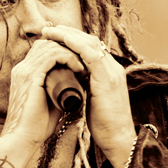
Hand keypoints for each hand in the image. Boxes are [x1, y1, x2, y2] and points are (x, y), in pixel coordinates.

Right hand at [0, 38, 85, 165]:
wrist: (23, 139)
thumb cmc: (36, 126)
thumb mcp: (49, 103)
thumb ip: (58, 92)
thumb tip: (75, 86)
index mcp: (24, 74)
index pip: (44, 50)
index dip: (63, 51)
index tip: (80, 62)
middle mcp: (22, 68)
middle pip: (47, 43)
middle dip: (68, 47)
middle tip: (85, 60)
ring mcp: (25, 71)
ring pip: (51, 46)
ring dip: (71, 52)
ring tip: (84, 65)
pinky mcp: (31, 76)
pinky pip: (52, 56)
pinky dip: (68, 58)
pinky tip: (78, 68)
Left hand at [41, 25, 136, 167]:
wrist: (118, 139)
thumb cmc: (104, 125)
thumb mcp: (92, 101)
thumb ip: (84, 87)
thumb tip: (69, 81)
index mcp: (108, 72)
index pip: (90, 48)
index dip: (72, 40)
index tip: (54, 36)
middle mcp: (112, 67)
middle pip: (89, 41)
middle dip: (68, 33)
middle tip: (49, 28)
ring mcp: (111, 71)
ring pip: (89, 43)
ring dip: (68, 35)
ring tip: (50, 31)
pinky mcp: (107, 78)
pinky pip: (91, 55)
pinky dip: (76, 45)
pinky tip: (62, 40)